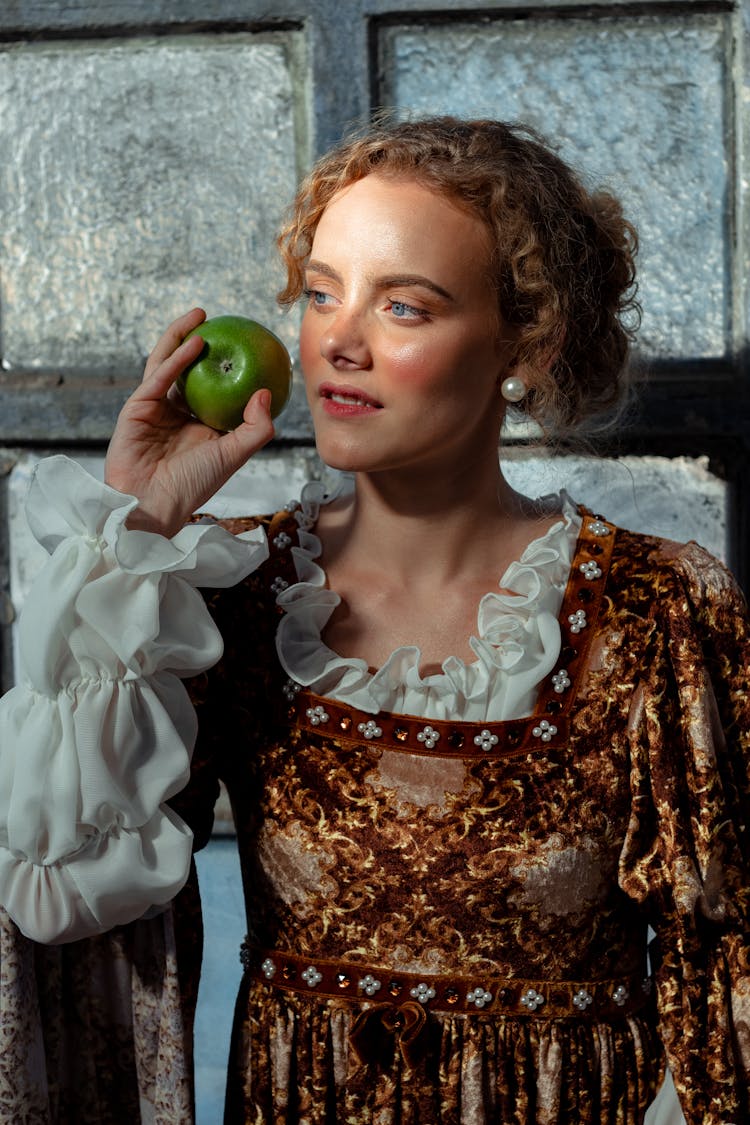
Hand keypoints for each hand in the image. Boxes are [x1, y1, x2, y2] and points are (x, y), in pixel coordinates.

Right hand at [104, 308, 275, 536]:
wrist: (153, 503)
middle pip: (187, 369)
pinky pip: (159, 377)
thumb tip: (265, 393)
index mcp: (199, 425)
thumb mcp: (234, 455)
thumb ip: (255, 428)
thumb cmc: (194, 485)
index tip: (244, 344)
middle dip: (199, 341)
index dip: (225, 366)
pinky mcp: (137, 407)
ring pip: (167, 364)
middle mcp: (176, 413)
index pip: (213, 388)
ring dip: (182, 338)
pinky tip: (195, 342)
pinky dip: (176, 359)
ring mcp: (154, 408)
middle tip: (218, 320)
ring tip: (201, 316)